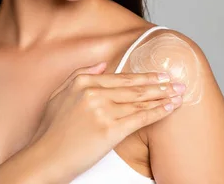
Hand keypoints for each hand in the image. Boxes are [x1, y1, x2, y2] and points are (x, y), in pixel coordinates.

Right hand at [29, 62, 184, 181]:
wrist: (44, 159)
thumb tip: (103, 63)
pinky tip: (170, 108)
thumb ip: (80, 74)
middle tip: (177, 82)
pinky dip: (158, 111)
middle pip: (135, 87)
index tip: (160, 75)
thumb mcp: (59, 95)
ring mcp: (103, 110)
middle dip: (160, 84)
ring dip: (164, 96)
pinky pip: (141, 117)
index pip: (121, 78)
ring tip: (179, 94)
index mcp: (83, 82)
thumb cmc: (50, 132)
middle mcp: (94, 93)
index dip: (144, 76)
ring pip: (140, 101)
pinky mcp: (110, 130)